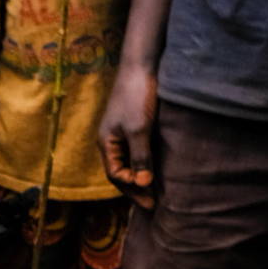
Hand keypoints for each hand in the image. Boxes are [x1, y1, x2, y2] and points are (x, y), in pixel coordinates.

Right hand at [99, 60, 157, 194]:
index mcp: (107, 143)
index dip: (132, 191)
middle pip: (122, 171)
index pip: (116, 176)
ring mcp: (124, 132)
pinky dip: (148, 163)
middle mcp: (113, 140)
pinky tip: (160, 168)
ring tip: (158, 191)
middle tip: (155, 204)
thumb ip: (141, 157)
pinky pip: (139, 151)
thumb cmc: (136, 95)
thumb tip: (143, 185)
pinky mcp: (136, 124)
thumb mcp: (139, 129)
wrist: (141, 64)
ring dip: (143, 176)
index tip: (152, 202)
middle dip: (136, 188)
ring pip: (131, 162)